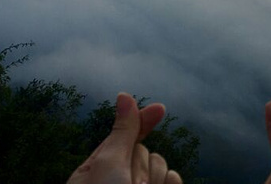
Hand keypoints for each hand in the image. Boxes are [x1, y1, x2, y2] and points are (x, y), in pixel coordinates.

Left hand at [67, 93, 182, 183]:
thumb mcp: (109, 163)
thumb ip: (123, 131)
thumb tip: (124, 95)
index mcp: (96, 170)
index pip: (123, 136)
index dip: (141, 121)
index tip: (160, 108)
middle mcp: (118, 180)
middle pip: (146, 151)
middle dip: (141, 165)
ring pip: (162, 166)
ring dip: (154, 178)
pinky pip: (174, 179)